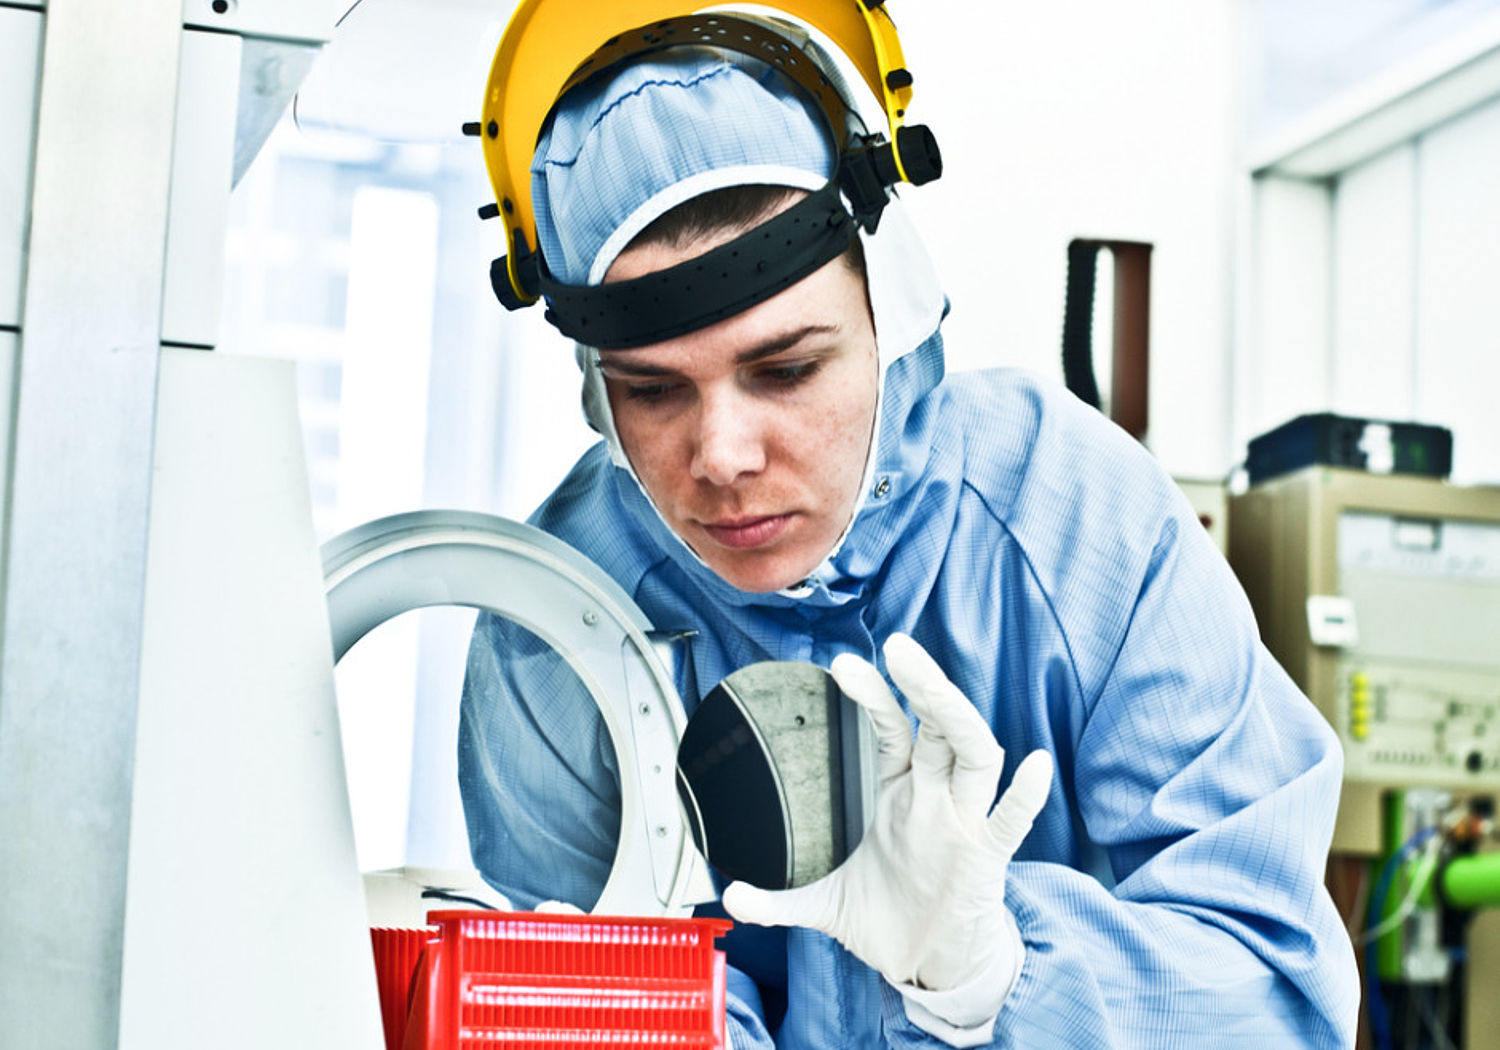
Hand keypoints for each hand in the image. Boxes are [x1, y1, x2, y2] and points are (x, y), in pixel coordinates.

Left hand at [722, 633, 1051, 994]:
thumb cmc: (887, 919)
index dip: (873, 695)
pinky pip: (1011, 822)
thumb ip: (777, 899)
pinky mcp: (987, 858)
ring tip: (937, 687)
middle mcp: (935, 797)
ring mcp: (963, 823)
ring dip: (958, 719)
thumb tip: (729, 896)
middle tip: (898, 648)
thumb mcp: (825, 905)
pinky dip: (1024, 796)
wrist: (929, 966)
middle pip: (937, 726)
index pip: (891, 728)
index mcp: (899, 793)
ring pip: (975, 756)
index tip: (843, 666)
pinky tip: (1034, 767)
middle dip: (922, 684)